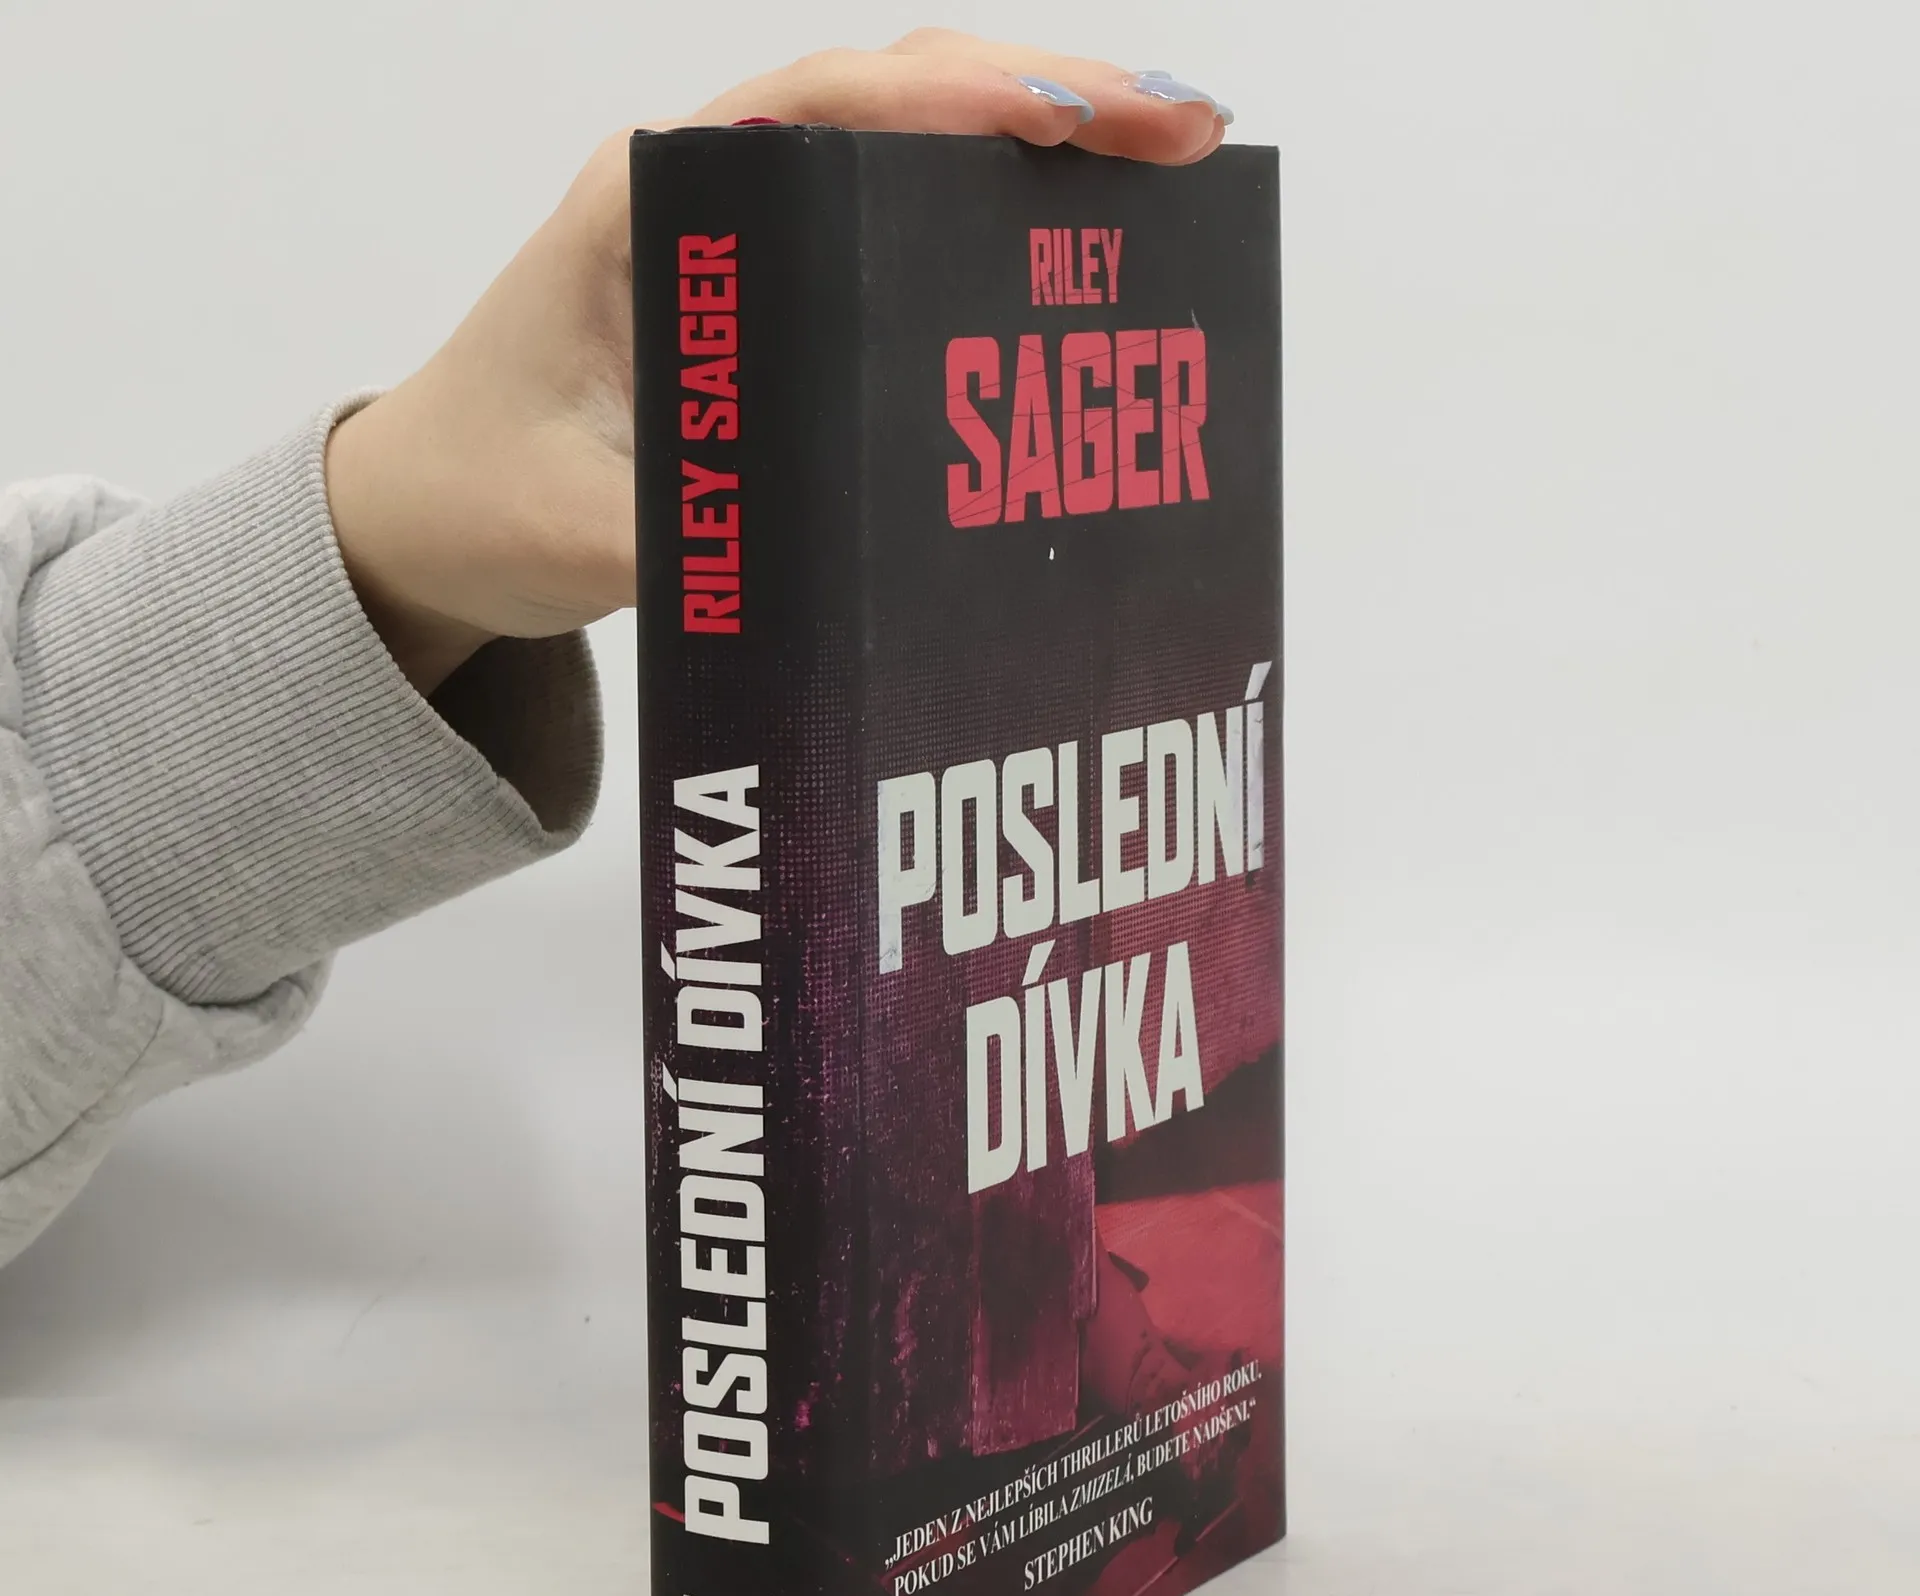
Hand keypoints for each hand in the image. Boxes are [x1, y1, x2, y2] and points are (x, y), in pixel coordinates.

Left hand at [324, 31, 1233, 693]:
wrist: (417, 520)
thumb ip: (707, 536)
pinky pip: (892, 236)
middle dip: (1048, 102)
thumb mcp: (585, 533)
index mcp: (650, 204)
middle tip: (1185, 132)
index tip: (1076, 118)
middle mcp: (707, 195)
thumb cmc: (474, 499)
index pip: (827, 108)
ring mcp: (743, 243)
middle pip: (896, 104)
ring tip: (1163, 173)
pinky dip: (986, 229)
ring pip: (908, 158)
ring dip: (1035, 154)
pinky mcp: (769, 305)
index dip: (962, 101)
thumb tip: (853, 559)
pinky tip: (1072, 261)